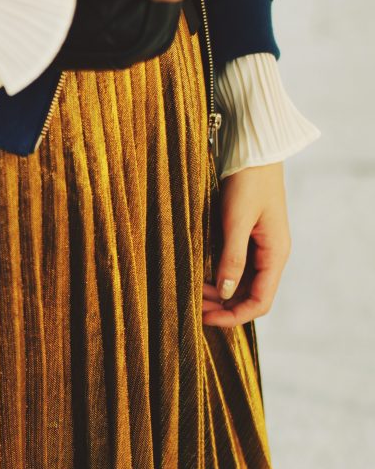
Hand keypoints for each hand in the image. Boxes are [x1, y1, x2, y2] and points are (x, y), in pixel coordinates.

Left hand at [202, 162, 290, 326]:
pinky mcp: (247, 238)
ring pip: (240, 285)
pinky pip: (235, 268)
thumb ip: (232, 256)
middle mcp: (270, 256)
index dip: (234, 316)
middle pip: (249, 297)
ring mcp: (259, 248)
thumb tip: (225, 293)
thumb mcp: (237, 220)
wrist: (253, 150)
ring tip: (192, 293)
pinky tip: (199, 276)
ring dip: (218, 294)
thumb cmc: (248, 180)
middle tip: (192, 308)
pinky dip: (218, 278)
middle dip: (222, 307)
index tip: (205, 318)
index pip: (260, 302)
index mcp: (275, 254)